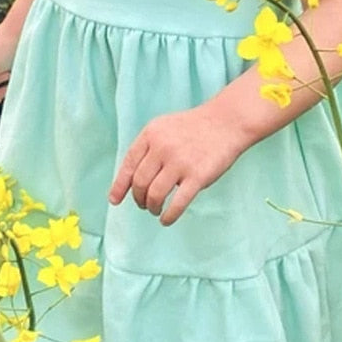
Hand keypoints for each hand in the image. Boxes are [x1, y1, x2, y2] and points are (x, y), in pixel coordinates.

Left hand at [109, 106, 244, 225]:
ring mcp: (180, 162)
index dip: (120, 186)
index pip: (128, 164)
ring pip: (155, 195)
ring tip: (155, 210)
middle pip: (140, 183)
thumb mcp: (164, 128)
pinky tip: (166, 220)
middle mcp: (162, 147)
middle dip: (138, 199)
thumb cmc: (194, 128)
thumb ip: (148, 148)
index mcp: (151, 134)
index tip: (114, 200)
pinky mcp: (197, 176)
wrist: (226, 122)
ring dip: (152, 207)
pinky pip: (177, 203)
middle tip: (143, 205)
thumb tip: (131, 180)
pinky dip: (169, 216)